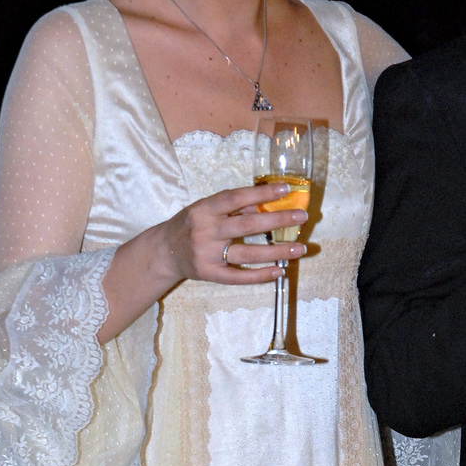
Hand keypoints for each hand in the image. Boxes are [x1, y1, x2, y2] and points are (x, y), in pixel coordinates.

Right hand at [162, 184, 306, 285]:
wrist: (163, 251)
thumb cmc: (189, 225)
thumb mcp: (205, 209)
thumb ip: (232, 206)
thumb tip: (265, 201)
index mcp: (204, 209)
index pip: (236, 198)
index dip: (261, 193)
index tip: (285, 189)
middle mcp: (205, 231)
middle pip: (247, 225)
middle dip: (278, 220)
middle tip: (302, 217)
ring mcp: (207, 254)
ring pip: (248, 253)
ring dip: (277, 251)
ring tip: (300, 248)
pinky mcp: (210, 274)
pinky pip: (239, 276)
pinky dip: (260, 275)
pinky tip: (279, 271)